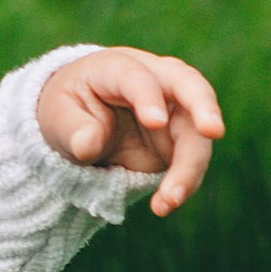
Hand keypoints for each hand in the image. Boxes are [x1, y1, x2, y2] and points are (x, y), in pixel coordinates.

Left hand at [36, 48, 224, 215]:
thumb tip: (87, 144)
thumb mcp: (57, 118)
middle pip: (188, 83)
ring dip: (191, 166)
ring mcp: (173, 110)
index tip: (154, 122)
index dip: (148, 95)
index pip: (137, 75)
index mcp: (115, 67)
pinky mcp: (181, 139)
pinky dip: (184, 183)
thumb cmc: (69, 112)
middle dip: (203, 105)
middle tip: (213, 130)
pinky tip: (163, 204)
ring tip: (169, 199)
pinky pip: (193, 160)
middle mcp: (153, 81)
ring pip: (197, 131)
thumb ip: (72, 130)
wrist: (81, 125)